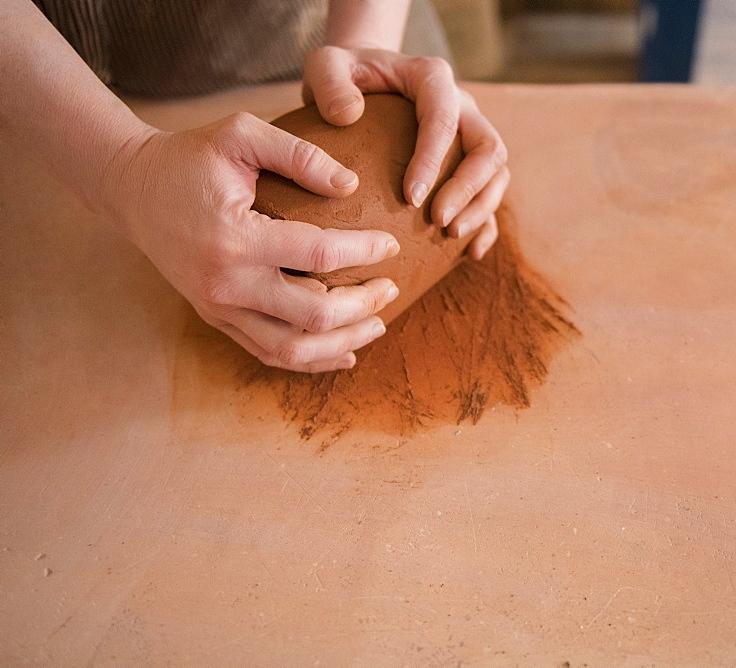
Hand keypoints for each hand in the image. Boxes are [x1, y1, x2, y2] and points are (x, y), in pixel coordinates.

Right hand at [105, 112, 400, 371]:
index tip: (393, 244)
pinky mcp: (216, 319)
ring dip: (344, 342)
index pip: (319, 254)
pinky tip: (345, 352)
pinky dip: (311, 361)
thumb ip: (300, 155)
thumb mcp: (241, 135)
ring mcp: (219, 309)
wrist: (131, 189)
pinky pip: (269, 353)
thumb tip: (352, 185)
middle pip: (314, 316)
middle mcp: (226, 284)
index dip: (365, 251)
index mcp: (235, 237)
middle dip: (364, 305)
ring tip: (378, 323)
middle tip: (393, 287)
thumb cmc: (189, 157)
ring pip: (293, 350)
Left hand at [302, 46, 507, 258]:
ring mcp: (469, 135)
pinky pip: (489, 196)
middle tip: (439, 222)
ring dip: (480, 210)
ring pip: (496, 174)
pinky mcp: (467, 163)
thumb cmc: (341, 76)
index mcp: (433, 78)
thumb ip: (329, 82)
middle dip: (469, 190)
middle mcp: (462, 106)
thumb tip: (349, 115)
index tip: (410, 198)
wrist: (358, 82)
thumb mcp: (325, 64)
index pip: (444, 118)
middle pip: (488, 149)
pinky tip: (468, 253)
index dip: (433, 160)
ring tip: (450, 236)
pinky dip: (485, 226)